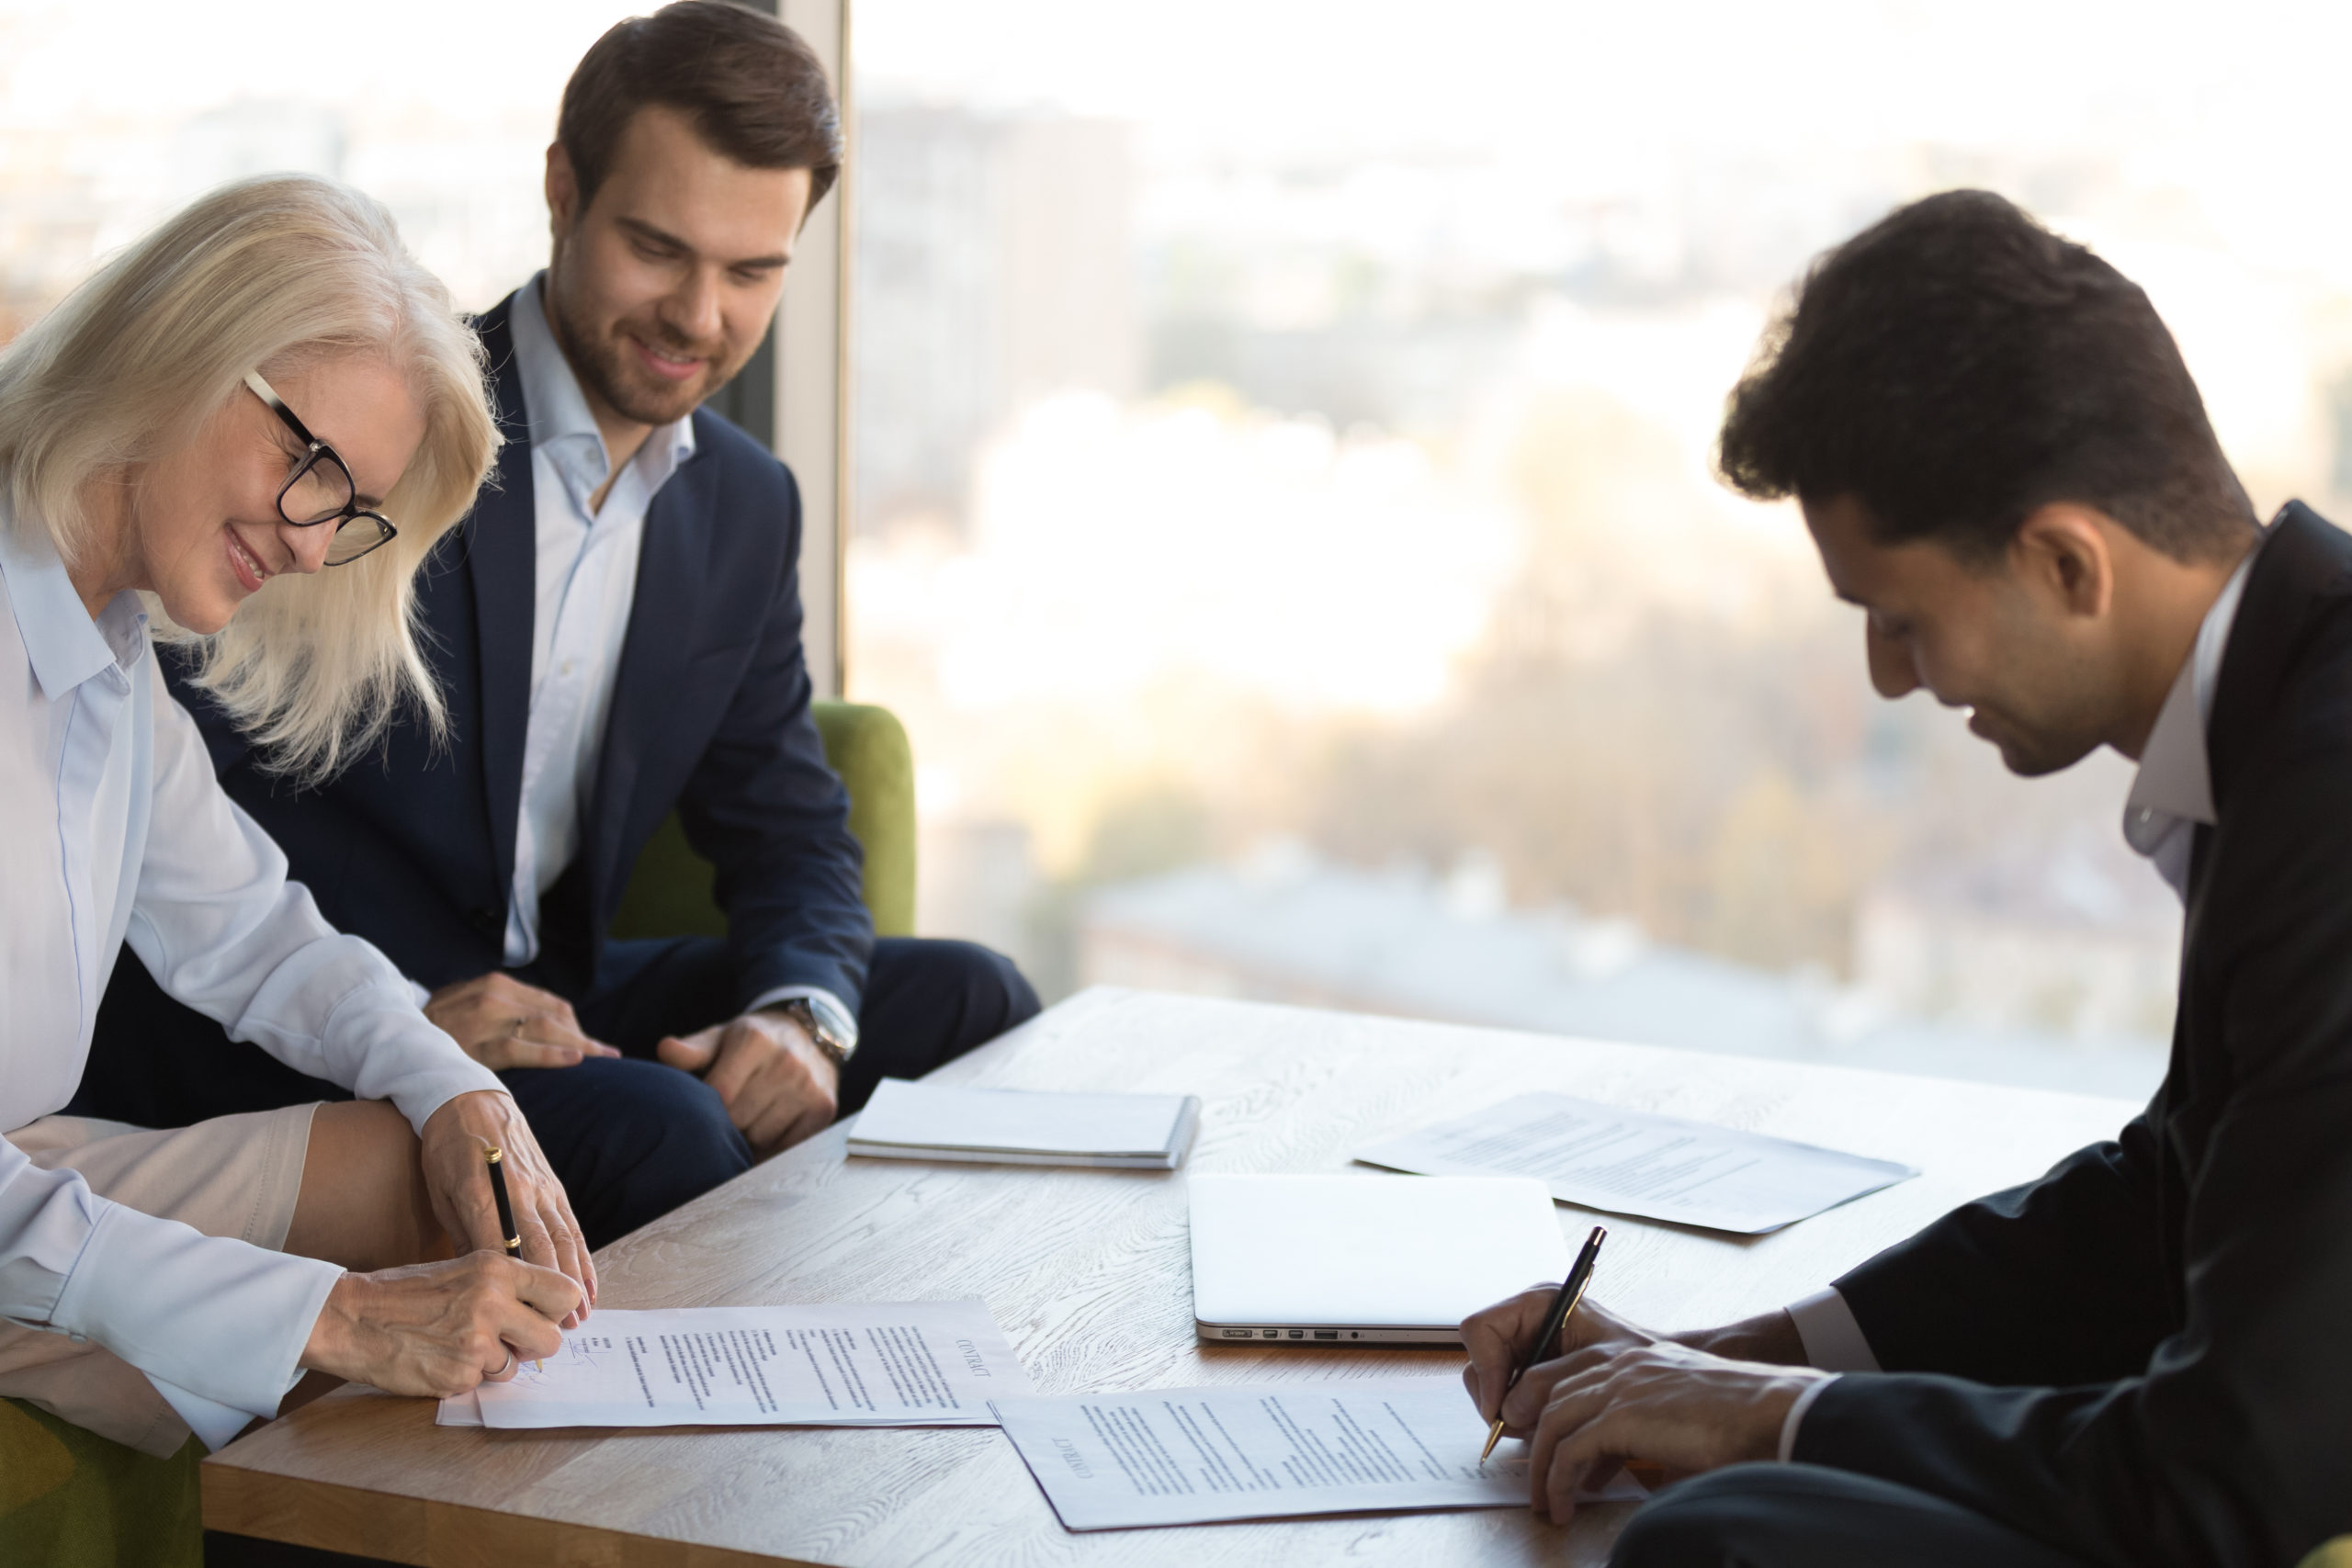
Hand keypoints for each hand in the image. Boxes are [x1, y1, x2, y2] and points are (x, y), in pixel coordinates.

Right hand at [300, 1250, 579, 1396]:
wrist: (351, 1317)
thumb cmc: (405, 1293)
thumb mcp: (462, 1270)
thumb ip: (504, 1286)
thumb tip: (545, 1309)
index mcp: (498, 1269)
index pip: (564, 1292)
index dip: (555, 1311)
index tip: (541, 1318)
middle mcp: (493, 1301)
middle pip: (551, 1338)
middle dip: (532, 1347)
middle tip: (507, 1343)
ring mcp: (476, 1341)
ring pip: (516, 1367)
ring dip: (493, 1365)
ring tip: (457, 1347)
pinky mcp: (459, 1374)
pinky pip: (482, 1384)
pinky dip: (464, 1378)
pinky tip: (438, 1360)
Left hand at [417, 1090, 594, 1324]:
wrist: (471, 1099)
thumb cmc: (445, 1150)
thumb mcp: (440, 1193)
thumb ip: (462, 1234)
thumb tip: (478, 1280)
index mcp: (482, 1193)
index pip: (500, 1249)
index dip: (511, 1288)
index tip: (516, 1321)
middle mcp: (519, 1191)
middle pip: (542, 1249)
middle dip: (554, 1292)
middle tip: (560, 1331)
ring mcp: (542, 1187)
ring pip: (564, 1239)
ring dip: (575, 1279)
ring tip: (581, 1315)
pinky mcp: (554, 1185)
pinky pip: (572, 1225)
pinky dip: (583, 1256)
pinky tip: (588, 1282)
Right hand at [424, 972, 620, 1070]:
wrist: (390, 1036)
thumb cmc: (435, 1027)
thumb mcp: (469, 1005)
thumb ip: (502, 1009)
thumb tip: (543, 1025)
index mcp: (496, 984)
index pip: (550, 1004)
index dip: (575, 1025)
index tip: (594, 1043)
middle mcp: (494, 995)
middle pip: (554, 1016)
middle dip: (583, 1037)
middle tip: (609, 1056)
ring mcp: (484, 1018)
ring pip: (545, 1028)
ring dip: (580, 1045)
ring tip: (604, 1061)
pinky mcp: (474, 1044)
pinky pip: (521, 1048)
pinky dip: (552, 1053)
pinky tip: (576, 1060)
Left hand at [656, 1008, 838, 1157]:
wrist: (810, 1033)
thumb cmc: (754, 1042)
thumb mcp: (722, 1038)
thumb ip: (693, 1050)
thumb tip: (664, 1050)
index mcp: (754, 1039)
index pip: (719, 1094)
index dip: (709, 1106)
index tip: (709, 1101)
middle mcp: (787, 1061)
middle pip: (739, 1119)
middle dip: (729, 1120)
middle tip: (733, 1108)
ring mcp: (809, 1085)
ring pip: (761, 1137)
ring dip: (752, 1133)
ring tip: (754, 1113)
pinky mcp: (825, 1107)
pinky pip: (788, 1146)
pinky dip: (775, 1143)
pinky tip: (773, 1122)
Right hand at [1462, 1289, 1661, 1433]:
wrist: (1660, 1374)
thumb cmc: (1639, 1359)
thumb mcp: (1596, 1367)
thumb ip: (1548, 1383)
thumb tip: (1507, 1409)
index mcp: (1538, 1303)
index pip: (1480, 1329)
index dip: (1484, 1368)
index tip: (1499, 1407)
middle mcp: (1523, 1322)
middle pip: (1478, 1361)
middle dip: (1496, 1398)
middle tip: (1522, 1426)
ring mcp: (1523, 1347)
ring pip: (1487, 1385)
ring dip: (1508, 1413)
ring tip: (1542, 1426)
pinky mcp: (1527, 1372)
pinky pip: (1503, 1398)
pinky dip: (1518, 1418)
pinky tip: (1545, 1424)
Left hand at [1519, 1341, 1826, 1523]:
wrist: (1773, 1412)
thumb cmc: (1741, 1419)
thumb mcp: (1684, 1414)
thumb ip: (1652, 1429)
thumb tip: (1639, 1472)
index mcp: (1636, 1357)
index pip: (1569, 1375)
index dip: (1549, 1410)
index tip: (1547, 1448)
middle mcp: (1621, 1363)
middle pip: (1550, 1394)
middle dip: (1534, 1438)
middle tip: (1535, 1477)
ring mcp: (1620, 1386)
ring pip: (1553, 1423)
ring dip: (1542, 1467)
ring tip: (1546, 1502)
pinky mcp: (1623, 1417)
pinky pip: (1569, 1451)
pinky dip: (1558, 1480)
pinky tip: (1563, 1505)